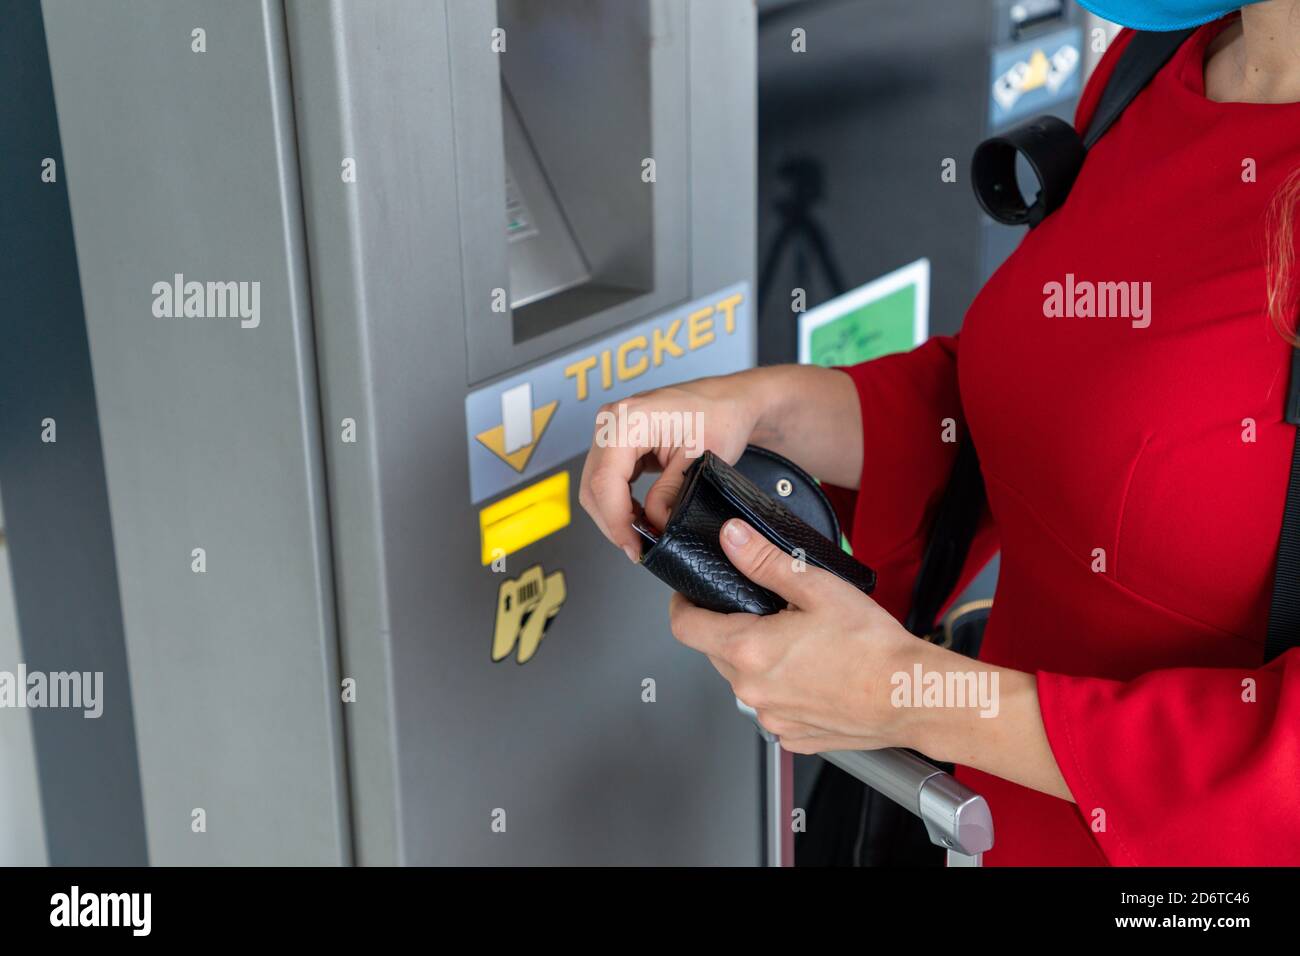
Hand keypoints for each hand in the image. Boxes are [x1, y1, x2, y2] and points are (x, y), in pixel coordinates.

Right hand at [578, 375, 761, 562]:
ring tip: (641, 534)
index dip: (615, 521)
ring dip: (614, 514)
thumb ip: (670, 495)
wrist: (729, 401)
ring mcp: (611, 430)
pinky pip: (606, 478)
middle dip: (613, 522)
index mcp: (628, 420)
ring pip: (596, 486)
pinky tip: (639, 515)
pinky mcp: (617, 441)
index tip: (633, 547)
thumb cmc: (721, 416)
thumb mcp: (699, 461)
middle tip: (638, 548)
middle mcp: (611, 421)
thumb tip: (653, 525)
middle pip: (593, 486)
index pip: (605, 481)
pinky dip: (619, 502)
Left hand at [668, 517, 938, 753]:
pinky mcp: (794, 737)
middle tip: (766, 610)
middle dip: (730, 628)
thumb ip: (764, 561)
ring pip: (746, 681)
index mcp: (748, 650)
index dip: (683, 604)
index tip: (691, 594)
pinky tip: (815, 673)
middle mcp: (752, 691)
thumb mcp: (816, 587)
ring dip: (759, 660)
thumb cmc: (872, 647)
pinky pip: (774, 708)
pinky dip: (785, 689)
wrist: (911, 695)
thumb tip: (731, 539)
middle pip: (716, 653)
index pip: (685, 627)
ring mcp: (772, 718)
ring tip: (800, 643)